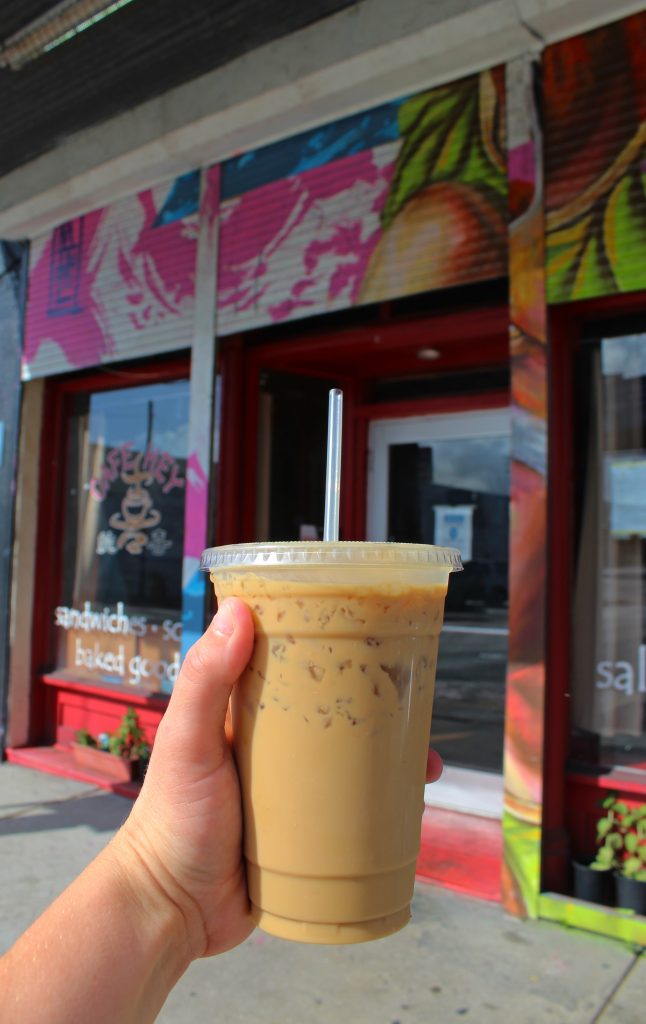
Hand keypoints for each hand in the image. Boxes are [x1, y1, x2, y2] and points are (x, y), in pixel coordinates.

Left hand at [116, 599, 443, 962]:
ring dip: (393, 759)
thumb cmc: (170, 818)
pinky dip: (386, 806)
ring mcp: (294, 791)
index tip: (374, 634)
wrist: (173, 911)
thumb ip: (205, 679)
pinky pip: (354, 812)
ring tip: (428, 762)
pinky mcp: (309, 834)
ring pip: (353, 763)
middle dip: (380, 708)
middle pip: (336, 714)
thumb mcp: (187, 740)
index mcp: (247, 715)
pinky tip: (414, 806)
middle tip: (417, 705)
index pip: (295, 668)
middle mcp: (274, 747)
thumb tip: (238, 610)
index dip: (332, 650)